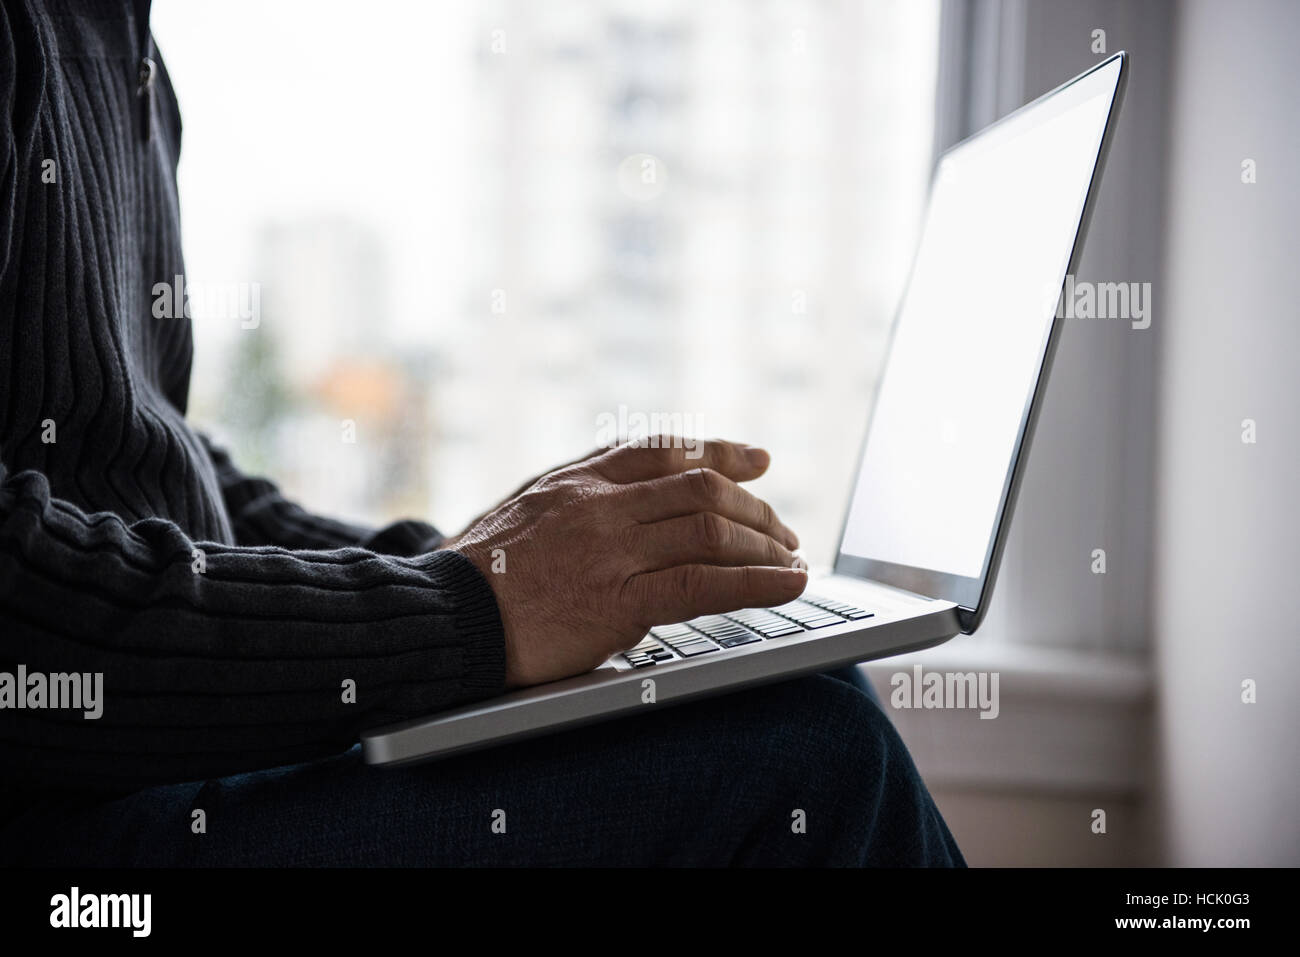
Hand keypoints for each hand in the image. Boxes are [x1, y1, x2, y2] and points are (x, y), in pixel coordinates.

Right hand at [443, 438, 806, 688]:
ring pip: (711, 528)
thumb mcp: (522, 513)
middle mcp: (599, 505)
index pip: (663, 451)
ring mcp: (610, 550)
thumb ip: (573, 500)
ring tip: (792, 558)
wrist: (441, 619)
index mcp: (576, 481)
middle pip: (700, 487)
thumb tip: (621, 500)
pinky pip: (704, 583)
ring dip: (764, 543)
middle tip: (785, 528)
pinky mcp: (617, 601)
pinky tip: (788, 583)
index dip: (719, 451)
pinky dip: (758, 582)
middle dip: (755, 507)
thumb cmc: (475, 576)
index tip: (757, 458)